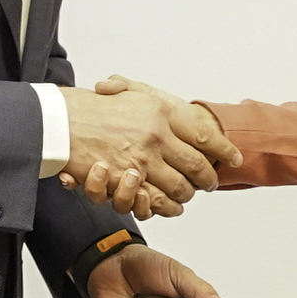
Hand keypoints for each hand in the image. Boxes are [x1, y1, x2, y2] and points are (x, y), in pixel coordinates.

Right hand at [55, 76, 235, 219]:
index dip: (224, 149)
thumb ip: (159, 102)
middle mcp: (157, 135)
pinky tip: (169, 204)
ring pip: (180, 187)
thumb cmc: (96, 107)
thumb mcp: (132, 91)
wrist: (62, 121)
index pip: (205, 134)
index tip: (234, 157)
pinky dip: (165, 206)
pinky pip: (156, 200)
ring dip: (187, 194)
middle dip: (209, 178)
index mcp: (161, 112)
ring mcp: (142, 159)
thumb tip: (188, 113)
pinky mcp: (126, 180)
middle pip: (198, 165)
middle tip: (211, 182)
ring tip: (188, 194)